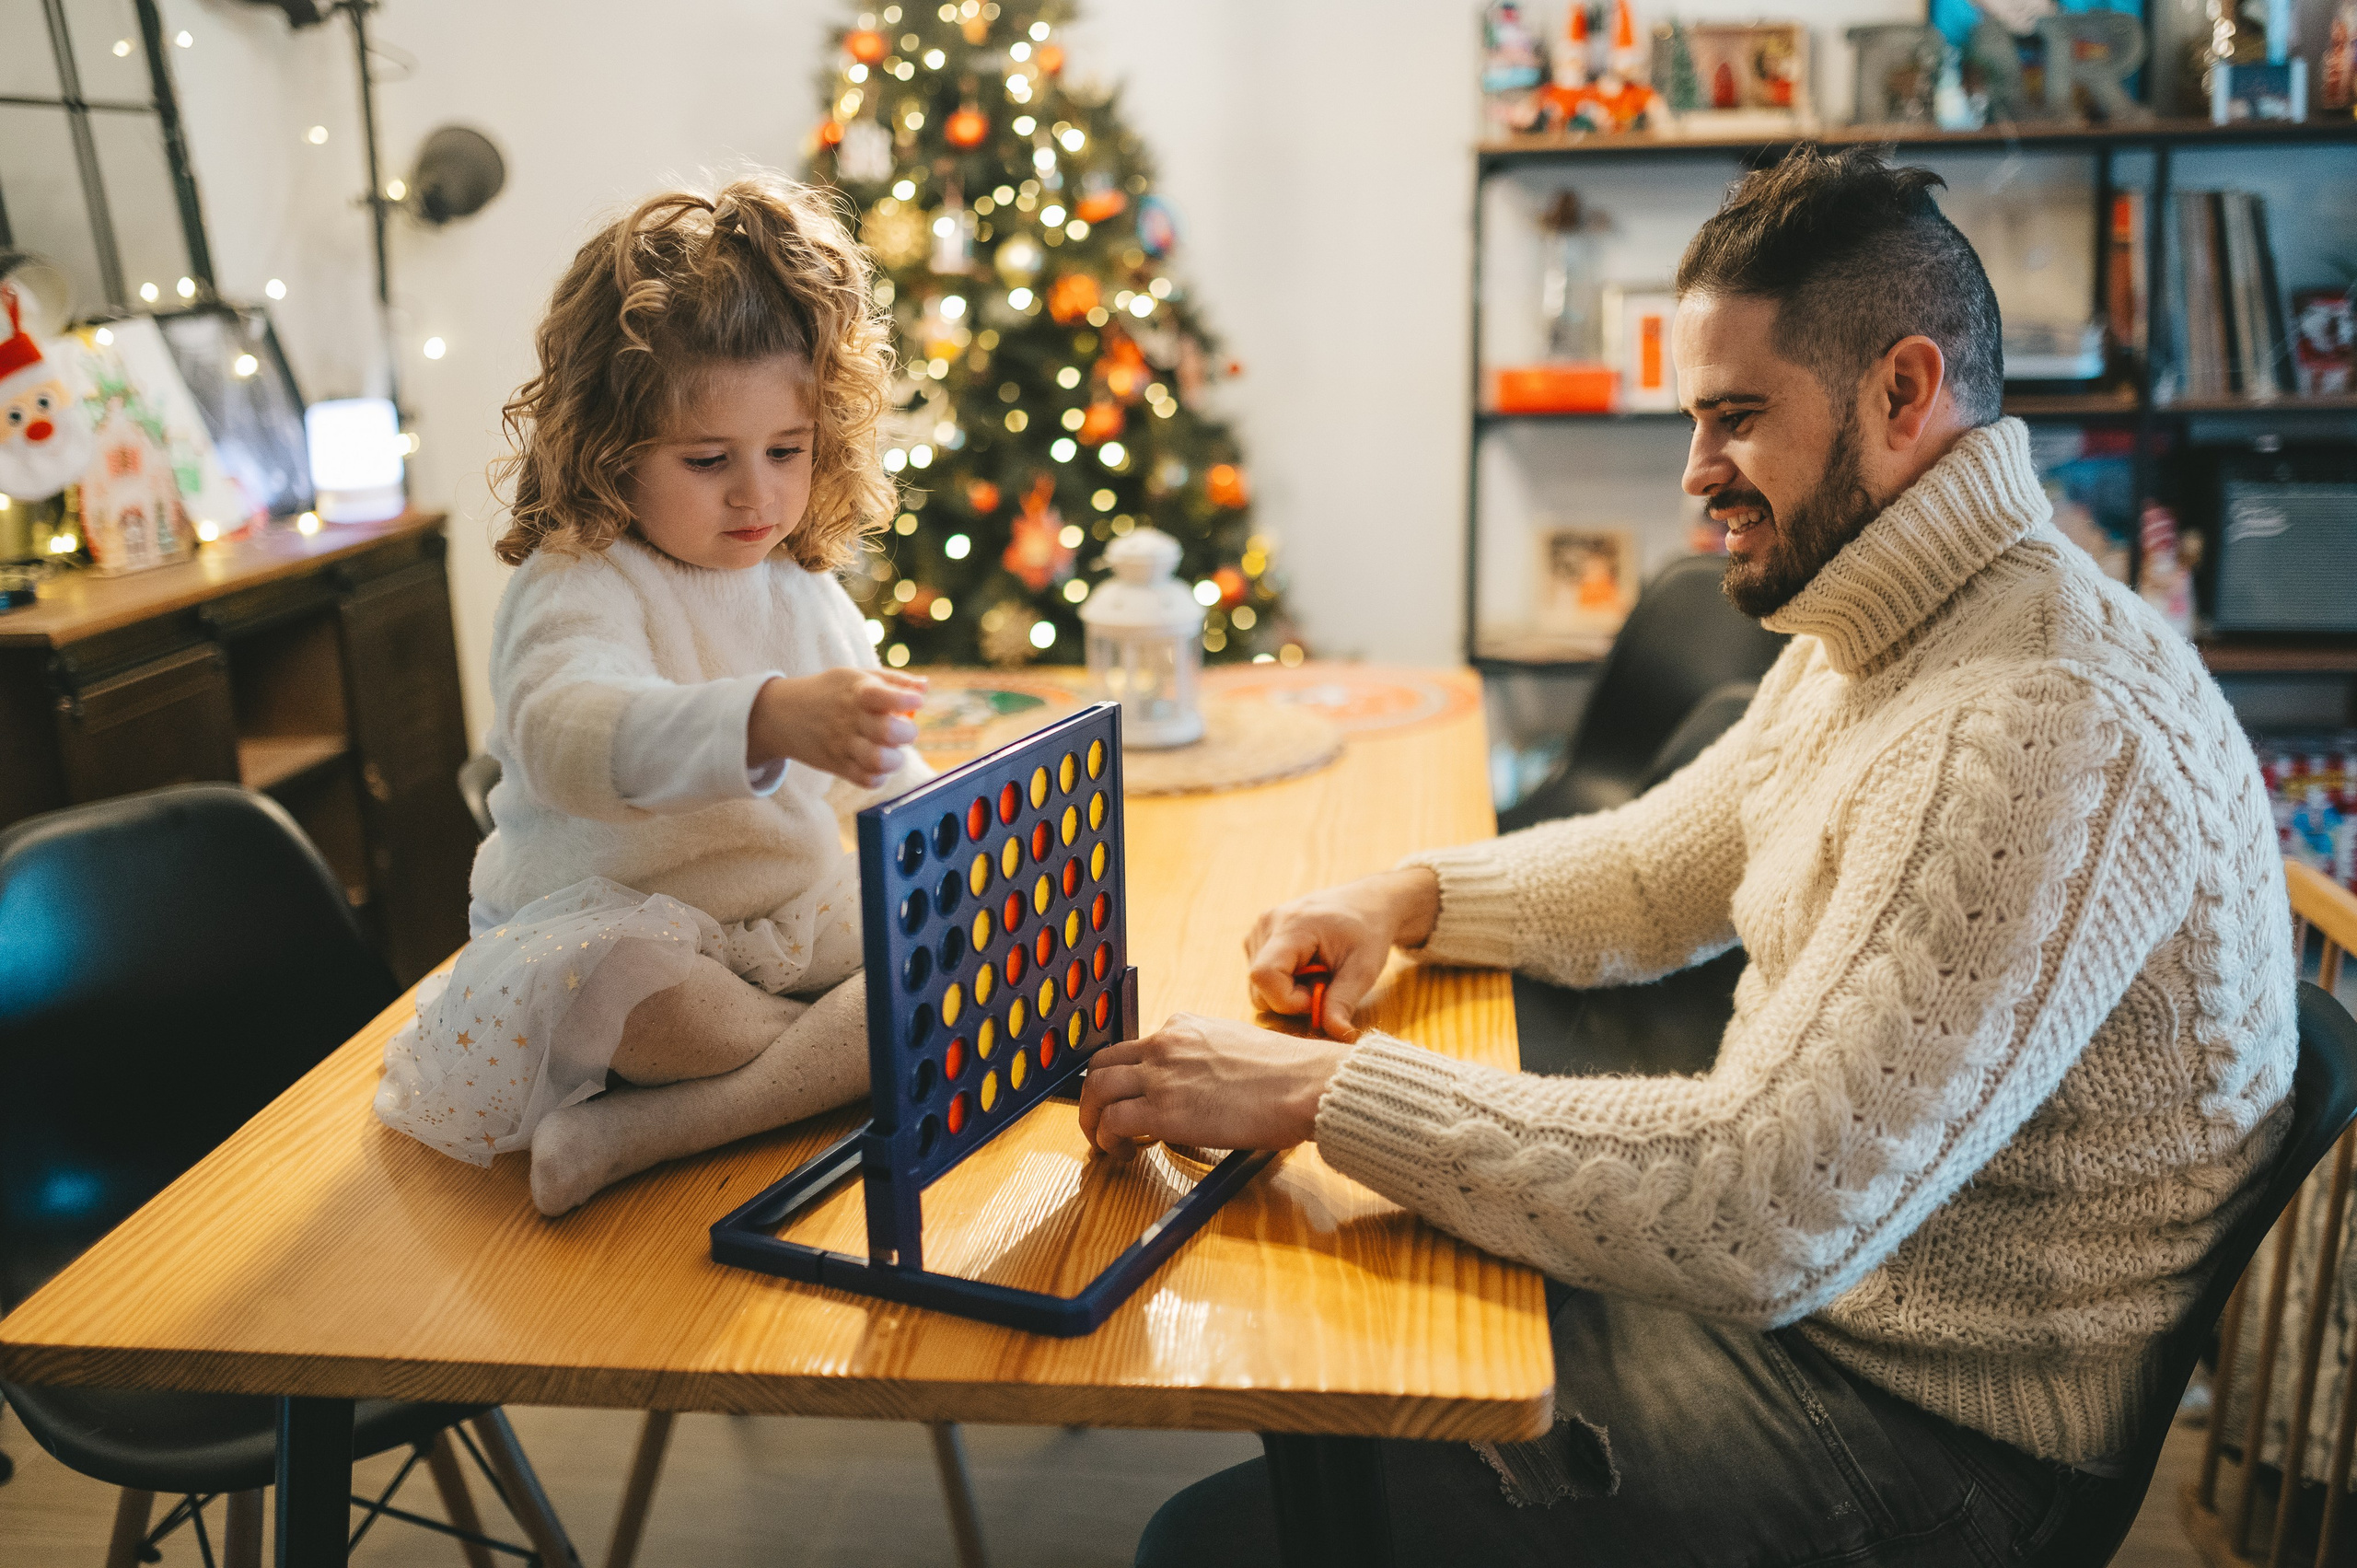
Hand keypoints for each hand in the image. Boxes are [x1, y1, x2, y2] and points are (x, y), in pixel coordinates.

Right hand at [748, 669, 925, 787]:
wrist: (782, 714)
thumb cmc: (830, 692)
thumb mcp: (855, 677)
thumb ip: (893, 681)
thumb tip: (924, 687)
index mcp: (857, 692)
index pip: (883, 695)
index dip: (904, 699)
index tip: (916, 701)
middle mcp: (850, 719)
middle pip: (886, 731)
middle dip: (907, 733)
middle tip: (905, 730)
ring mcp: (842, 745)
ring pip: (877, 761)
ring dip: (895, 759)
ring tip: (893, 752)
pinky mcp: (836, 766)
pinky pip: (865, 780)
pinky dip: (879, 777)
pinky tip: (878, 766)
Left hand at [1077, 1012, 1351, 1154]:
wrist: (1304, 1085)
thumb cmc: (1287, 1074)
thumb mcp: (1237, 1045)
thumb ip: (1207, 1057)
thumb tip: (1198, 1085)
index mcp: (1183, 1026)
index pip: (1133, 1047)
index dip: (1124, 1077)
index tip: (1128, 1098)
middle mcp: (1165, 1044)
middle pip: (1102, 1064)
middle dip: (1093, 1096)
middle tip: (1099, 1120)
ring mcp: (1161, 1075)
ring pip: (1097, 1091)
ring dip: (1092, 1120)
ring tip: (1105, 1142)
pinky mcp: (1163, 1110)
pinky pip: (1112, 1122)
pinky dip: (1107, 1140)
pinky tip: (1123, 1152)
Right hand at [1243, 868, 1438, 1039]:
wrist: (1367, 903)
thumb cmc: (1368, 931)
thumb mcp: (1363, 969)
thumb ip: (1344, 1002)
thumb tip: (1339, 1036)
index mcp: (1292, 926)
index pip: (1264, 975)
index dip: (1288, 1000)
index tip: (1319, 997)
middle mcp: (1267, 923)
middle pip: (1258, 985)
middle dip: (1290, 999)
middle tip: (1323, 986)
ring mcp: (1259, 928)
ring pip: (1257, 984)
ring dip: (1287, 991)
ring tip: (1317, 974)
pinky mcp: (1258, 936)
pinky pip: (1260, 974)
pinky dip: (1282, 982)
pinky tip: (1305, 968)